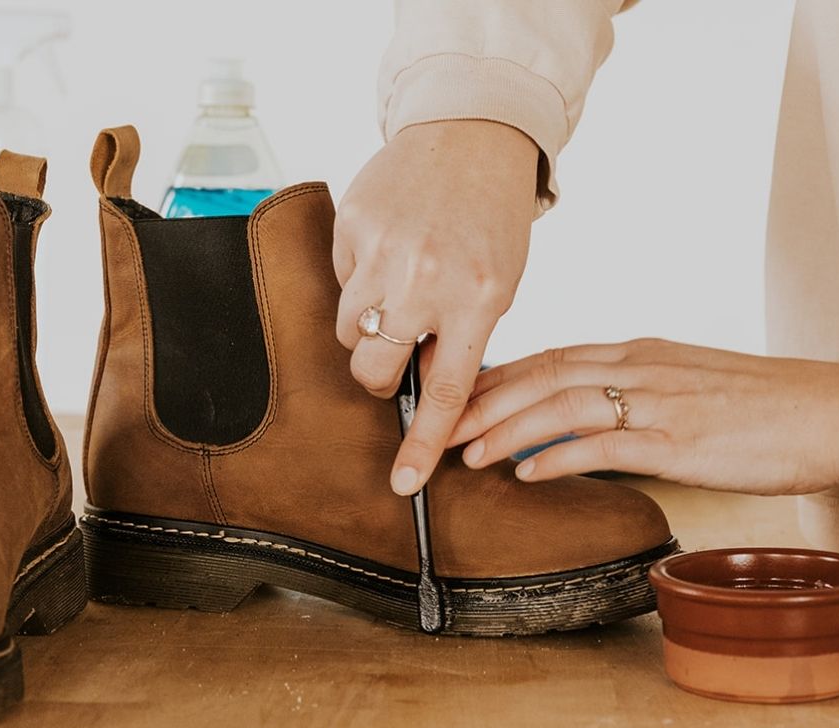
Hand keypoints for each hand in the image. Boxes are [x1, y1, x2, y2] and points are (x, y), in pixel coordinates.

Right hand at [333, 120, 537, 494]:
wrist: (472, 132)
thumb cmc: (491, 217)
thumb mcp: (499, 284)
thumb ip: (461, 337)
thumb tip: (420, 392)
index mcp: (478, 300)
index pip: (443, 393)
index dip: (422, 445)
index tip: (403, 483)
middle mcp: (427, 280)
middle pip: (372, 369)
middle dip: (376, 374)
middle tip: (393, 349)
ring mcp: (384, 253)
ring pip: (348, 331)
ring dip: (366, 325)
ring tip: (397, 286)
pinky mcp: (352, 226)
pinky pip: (339, 281)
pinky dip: (359, 276)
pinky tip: (388, 246)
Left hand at [449, 338, 838, 502]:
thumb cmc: (769, 409)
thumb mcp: (691, 391)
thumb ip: (636, 399)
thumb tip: (584, 428)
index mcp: (641, 354)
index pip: (551, 357)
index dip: (494, 377)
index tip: (451, 396)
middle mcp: (642, 367)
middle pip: (541, 374)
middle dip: (479, 399)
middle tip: (430, 424)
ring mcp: (661, 400)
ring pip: (562, 404)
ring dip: (505, 428)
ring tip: (462, 452)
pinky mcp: (682, 438)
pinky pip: (607, 443)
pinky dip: (558, 455)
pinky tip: (525, 472)